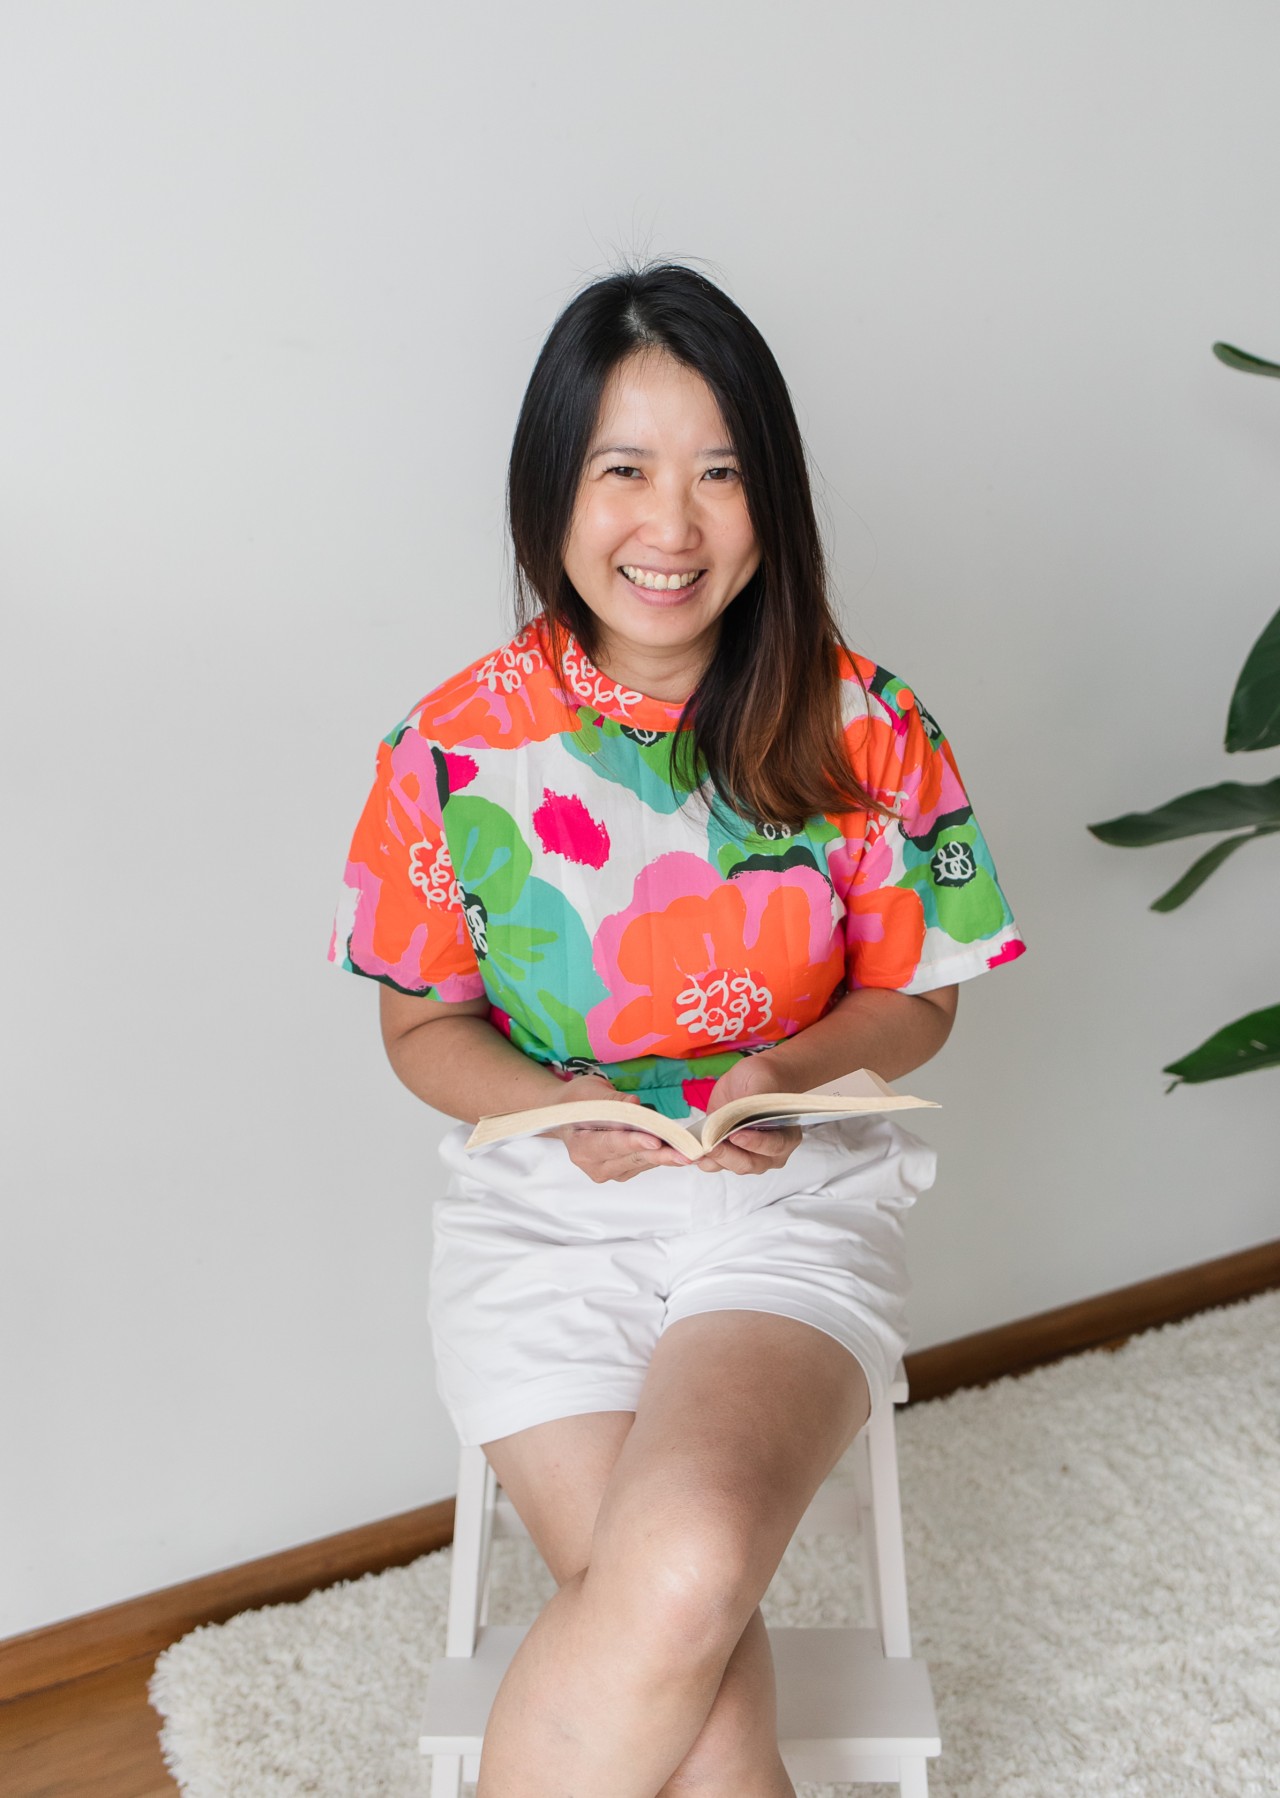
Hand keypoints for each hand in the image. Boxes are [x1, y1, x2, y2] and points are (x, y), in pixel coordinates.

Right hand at [542, 1074, 692, 1183]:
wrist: (570, 1115)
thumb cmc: (577, 1101)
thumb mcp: (590, 1092)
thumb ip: (612, 1100)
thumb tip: (636, 1104)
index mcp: (580, 1146)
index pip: (610, 1144)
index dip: (634, 1142)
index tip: (656, 1142)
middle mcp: (594, 1165)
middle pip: (631, 1158)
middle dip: (660, 1154)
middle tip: (685, 1154)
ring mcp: (610, 1170)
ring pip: (642, 1163)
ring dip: (666, 1156)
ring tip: (689, 1151)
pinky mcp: (624, 1170)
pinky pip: (645, 1163)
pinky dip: (662, 1155)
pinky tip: (679, 1149)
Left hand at [691, 1053, 804, 1176]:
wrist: (753, 1081)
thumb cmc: (763, 1080)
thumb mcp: (762, 1080)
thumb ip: (756, 1098)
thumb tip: (744, 1113)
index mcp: (786, 1135)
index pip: (774, 1145)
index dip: (755, 1143)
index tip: (737, 1135)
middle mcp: (770, 1153)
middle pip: (750, 1163)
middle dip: (729, 1155)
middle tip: (711, 1145)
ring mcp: (748, 1156)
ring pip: (731, 1166)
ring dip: (713, 1159)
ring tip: (696, 1148)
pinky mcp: (729, 1154)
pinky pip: (716, 1163)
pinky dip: (702, 1159)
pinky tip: (689, 1152)